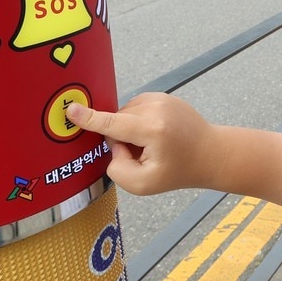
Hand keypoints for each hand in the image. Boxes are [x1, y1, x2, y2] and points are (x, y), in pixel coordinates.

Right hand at [66, 93, 220, 195]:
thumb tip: (112, 144)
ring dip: (129, 130)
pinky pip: (135, 108)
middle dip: (121, 139)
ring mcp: (162, 98)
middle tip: (144, 154)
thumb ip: (117, 169)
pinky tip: (155, 135)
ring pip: (124, 113)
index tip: (70, 109)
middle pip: (116, 121)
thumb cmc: (179, 171)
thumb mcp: (144, 185)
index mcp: (152, 129)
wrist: (211, 153)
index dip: (89, 119)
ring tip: (152, 144)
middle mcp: (156, 108)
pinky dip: (138, 122)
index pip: (112, 123)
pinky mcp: (163, 95)